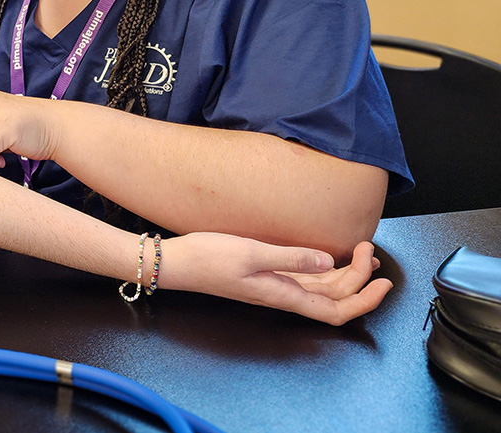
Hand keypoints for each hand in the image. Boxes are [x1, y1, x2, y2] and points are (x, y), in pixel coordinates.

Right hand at [161, 235, 390, 324]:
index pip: (336, 310)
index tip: (383, 282)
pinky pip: (304, 281)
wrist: (177, 263)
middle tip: (369, 250)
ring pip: (321, 290)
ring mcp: (273, 287)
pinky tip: (328, 258)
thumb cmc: (208, 258)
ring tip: (362, 254)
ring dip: (345, 276)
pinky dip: (324, 271)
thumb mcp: (251, 252)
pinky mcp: (265, 277)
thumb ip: (290, 257)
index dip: (365, 301)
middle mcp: (282, 295)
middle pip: (333, 298)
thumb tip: (326, 261)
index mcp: (282, 294)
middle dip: (359, 278)